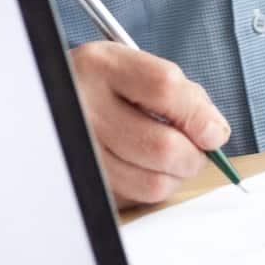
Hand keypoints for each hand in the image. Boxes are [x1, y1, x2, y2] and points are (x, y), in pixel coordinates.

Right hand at [69, 41, 230, 207]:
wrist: (50, 101)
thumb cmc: (105, 86)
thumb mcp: (133, 68)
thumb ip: (181, 93)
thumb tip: (213, 134)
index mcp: (101, 66)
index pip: (164, 88)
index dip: (199, 114)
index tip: (214, 131)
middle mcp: (84, 106)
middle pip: (162, 146)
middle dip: (194, 156)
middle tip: (197, 151)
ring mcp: (80, 149)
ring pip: (152, 182)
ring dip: (176, 176)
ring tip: (171, 158)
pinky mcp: (83, 181)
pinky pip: (136, 198)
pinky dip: (152, 186)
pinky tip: (145, 166)